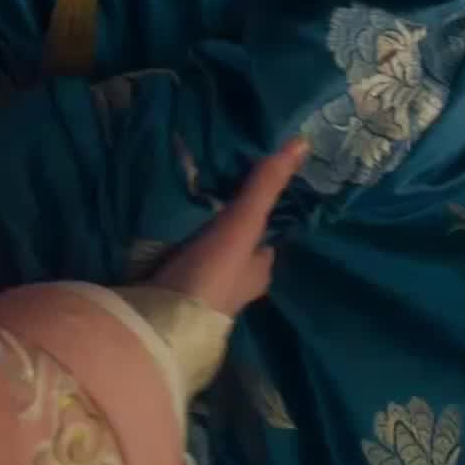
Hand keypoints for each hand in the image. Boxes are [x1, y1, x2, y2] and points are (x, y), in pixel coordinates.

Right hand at [148, 138, 307, 316]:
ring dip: (196, 230)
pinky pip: (174, 256)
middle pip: (234, 245)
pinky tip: (161, 220)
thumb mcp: (243, 225)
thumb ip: (266, 187)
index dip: (264, 214)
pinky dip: (170, 240)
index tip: (254, 183)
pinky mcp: (168, 288)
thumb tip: (303, 142)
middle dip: (226, 222)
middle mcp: (233, 283)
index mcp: (257, 272)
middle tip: (213, 182)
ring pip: (204, 250)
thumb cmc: (213, 275)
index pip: (267, 239)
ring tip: (184, 192)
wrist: (160, 322)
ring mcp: (199, 288)